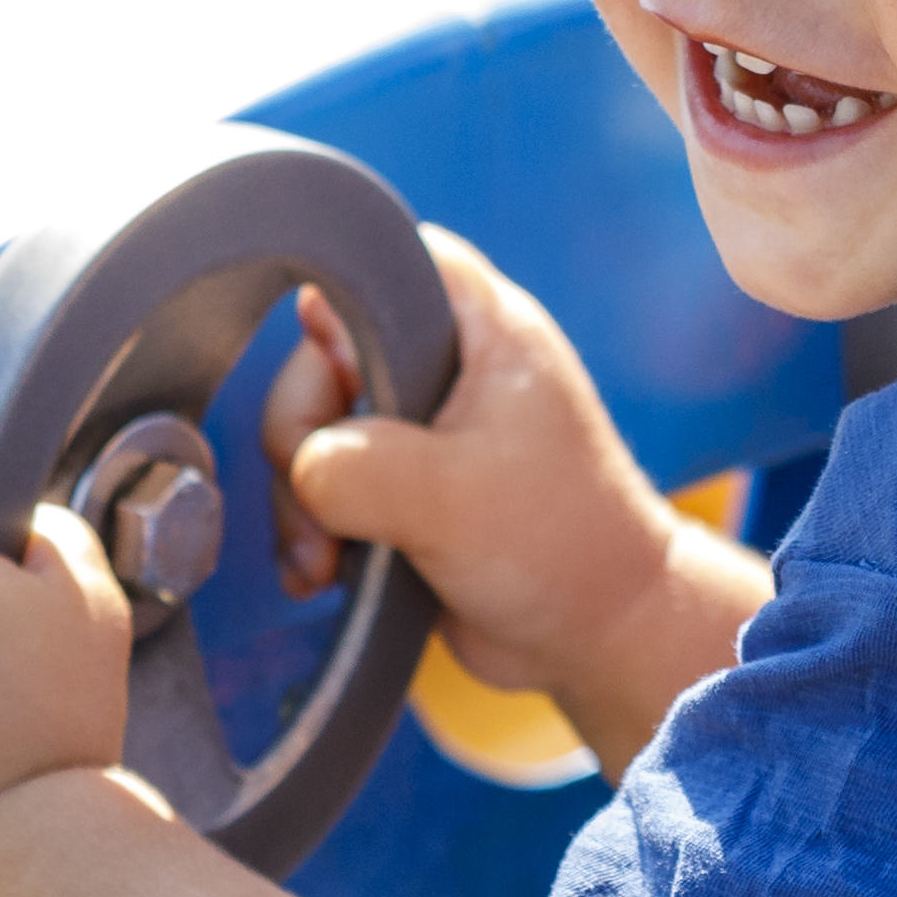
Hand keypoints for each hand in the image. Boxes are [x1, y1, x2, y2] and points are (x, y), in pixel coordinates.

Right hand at [265, 230, 760, 754]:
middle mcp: (448, 368)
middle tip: (318, 512)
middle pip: (324, 359)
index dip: (336, 301)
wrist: (598, 637)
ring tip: (323, 564)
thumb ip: (354, 464)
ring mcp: (421, 432)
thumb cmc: (558, 548)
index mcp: (482, 329)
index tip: (332, 379)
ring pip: (314, 432)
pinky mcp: (402, 492)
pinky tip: (319, 577)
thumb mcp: (447, 498)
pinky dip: (310, 531)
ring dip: (300, 502)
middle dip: (299, 440)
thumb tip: (298, 465)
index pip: (385, 260)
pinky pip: (323, 490)